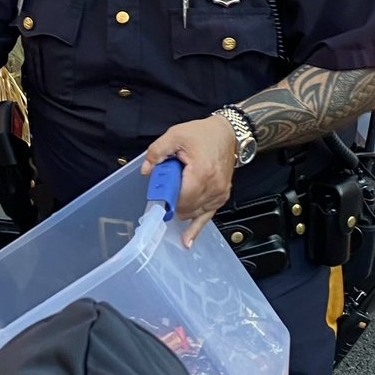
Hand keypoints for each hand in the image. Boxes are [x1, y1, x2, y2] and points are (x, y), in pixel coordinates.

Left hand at [141, 114, 237, 246]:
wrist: (227, 133)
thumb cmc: (203, 134)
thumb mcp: (175, 135)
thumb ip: (157, 152)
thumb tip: (146, 170)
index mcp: (201, 173)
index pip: (180, 197)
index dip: (167, 197)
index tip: (158, 195)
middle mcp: (213, 187)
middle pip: (186, 207)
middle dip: (172, 201)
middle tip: (166, 188)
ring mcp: (219, 194)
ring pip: (194, 213)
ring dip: (181, 208)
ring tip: (173, 199)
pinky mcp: (221, 197)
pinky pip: (207, 216)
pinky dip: (196, 228)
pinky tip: (187, 241)